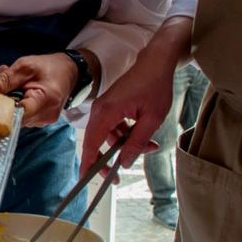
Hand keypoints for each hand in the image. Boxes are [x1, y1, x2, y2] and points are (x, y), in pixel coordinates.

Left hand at [0, 52, 79, 126]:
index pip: (17, 115)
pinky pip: (21, 116)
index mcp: (45, 101)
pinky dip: (15, 104)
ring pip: (15, 117)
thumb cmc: (48, 67)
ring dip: (8, 102)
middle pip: (13, 118)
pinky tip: (16, 91)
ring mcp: (43, 122)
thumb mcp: (25, 67)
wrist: (69, 72)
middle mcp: (45, 116)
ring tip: (10, 84)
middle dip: (2, 102)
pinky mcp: (40, 121)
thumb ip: (5, 79)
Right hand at [79, 17, 191, 178]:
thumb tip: (124, 162)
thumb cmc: (155, 86)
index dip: (88, 162)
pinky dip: (125, 135)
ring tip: (149, 147)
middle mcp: (100, 110)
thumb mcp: (152, 119)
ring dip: (123, 145)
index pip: (92, 143)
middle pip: (96, 142)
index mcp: (107, 111)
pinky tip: (143, 136)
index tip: (87, 178)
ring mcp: (104, 107)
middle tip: (117, 176)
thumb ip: (137, 142)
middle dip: (108, 159)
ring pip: (107, 135)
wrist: (155, 63)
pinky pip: (112, 127)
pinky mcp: (110, 106)